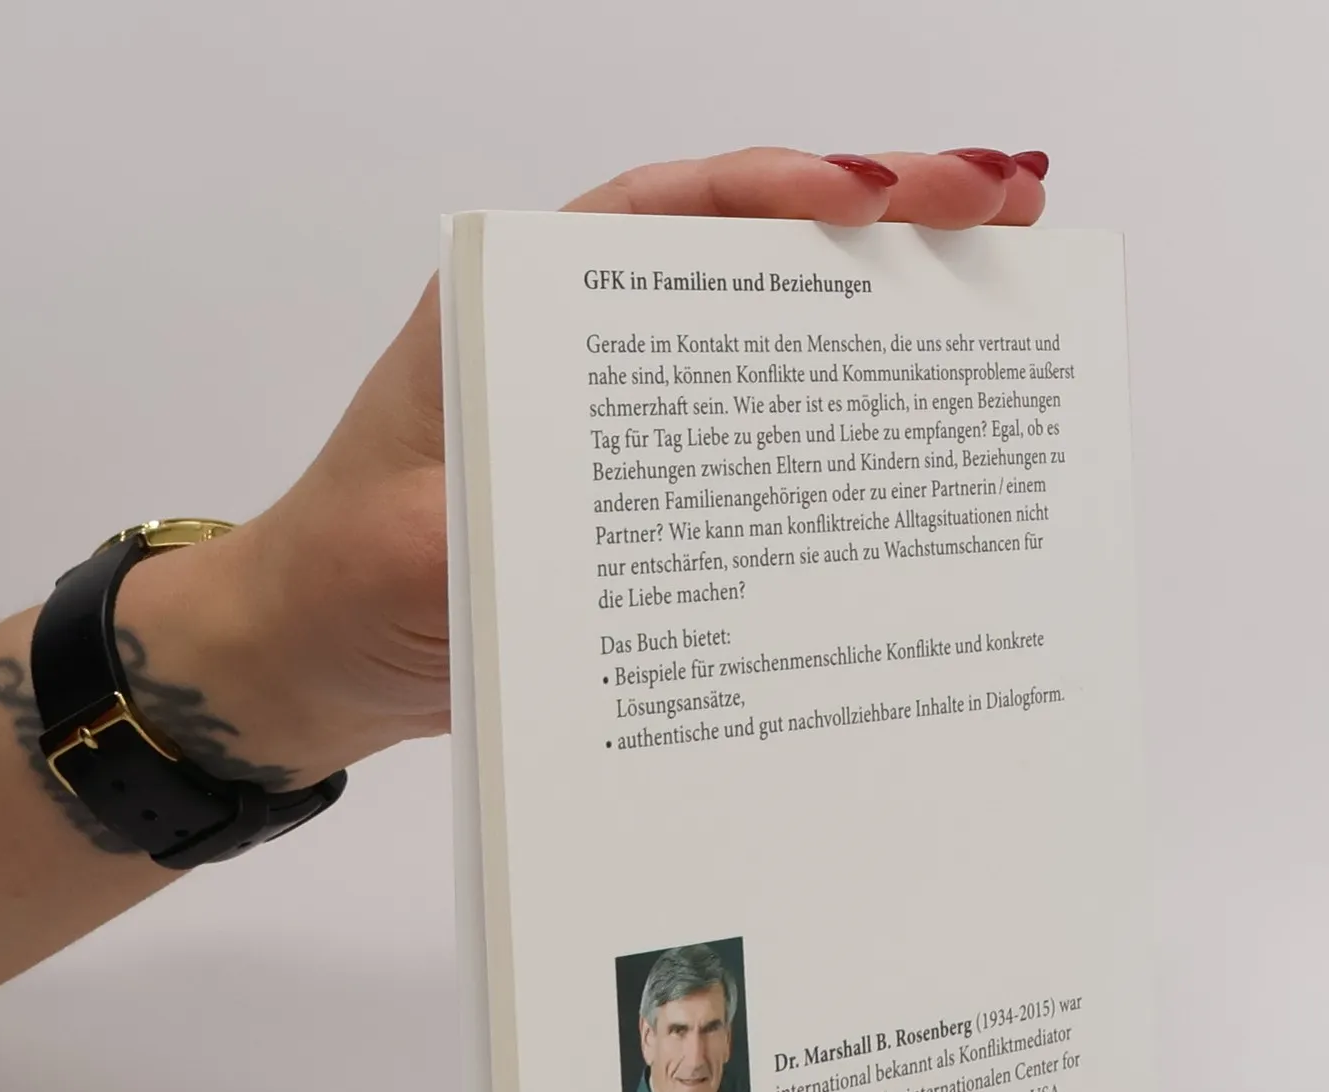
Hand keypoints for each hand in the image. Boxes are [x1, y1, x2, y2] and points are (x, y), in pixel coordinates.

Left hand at [128, 147, 1047, 783]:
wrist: (319, 661)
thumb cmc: (342, 586)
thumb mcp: (405, 557)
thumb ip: (488, 533)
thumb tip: (597, 540)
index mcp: (518, 315)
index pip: (663, 215)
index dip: (777, 194)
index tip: (874, 195)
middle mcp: (585, 346)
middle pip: (751, 255)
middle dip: (884, 218)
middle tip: (1010, 200)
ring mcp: (628, 418)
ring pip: (774, 339)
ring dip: (887, 312)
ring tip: (1009, 275)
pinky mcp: (656, 494)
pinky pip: (765, 442)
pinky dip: (845, 426)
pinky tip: (928, 423)